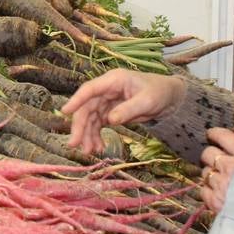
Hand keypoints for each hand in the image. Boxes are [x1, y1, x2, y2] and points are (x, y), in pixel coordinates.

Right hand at [62, 69, 185, 155]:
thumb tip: (110, 121)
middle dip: (80, 126)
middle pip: (86, 108)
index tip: (64, 112)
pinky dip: (96, 136)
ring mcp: (106, 101)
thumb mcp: (147, 101)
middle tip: (75, 144)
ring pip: (90, 119)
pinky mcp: (109, 112)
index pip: (89, 89)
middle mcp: (105, 90)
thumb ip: (128, 110)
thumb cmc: (159, 93)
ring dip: (87, 135)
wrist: (168, 98)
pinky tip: (99, 147)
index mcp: (113, 81)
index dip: (76, 100)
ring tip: (90, 151)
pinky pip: (97, 125)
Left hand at [199, 127, 233, 212]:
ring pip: (205, 172)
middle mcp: (229, 167)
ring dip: (210, 174)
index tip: (212, 134)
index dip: (215, 134)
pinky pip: (203, 190)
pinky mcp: (214, 201)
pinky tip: (217, 194)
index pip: (224, 137)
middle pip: (208, 153)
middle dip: (211, 156)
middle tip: (216, 160)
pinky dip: (208, 191)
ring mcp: (220, 184)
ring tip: (220, 179)